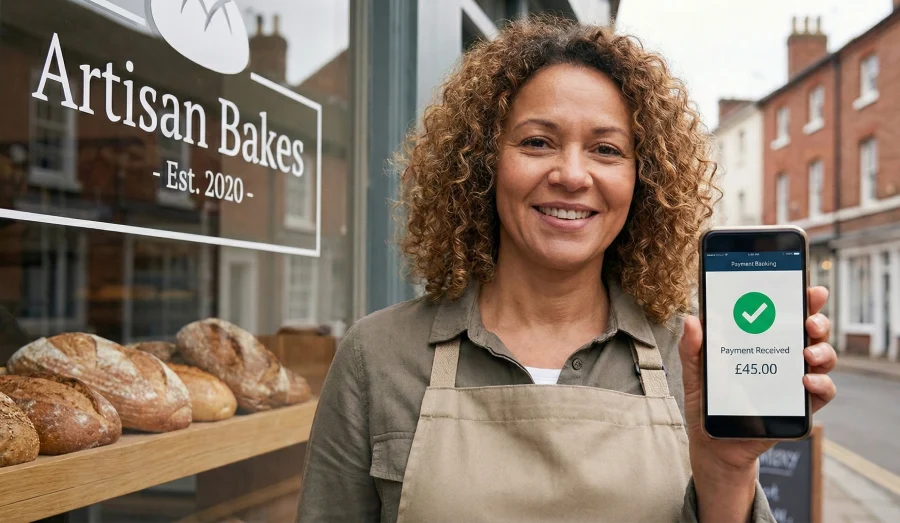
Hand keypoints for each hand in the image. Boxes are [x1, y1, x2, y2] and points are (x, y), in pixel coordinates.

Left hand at [679, 286, 835, 520]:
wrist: (713, 444)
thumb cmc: (707, 402)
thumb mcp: (694, 372)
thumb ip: (693, 348)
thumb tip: (692, 320)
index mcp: (760, 341)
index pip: (785, 314)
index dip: (802, 300)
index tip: (811, 289)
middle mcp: (781, 356)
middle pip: (811, 332)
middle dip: (817, 322)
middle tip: (809, 323)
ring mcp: (793, 381)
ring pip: (823, 359)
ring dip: (822, 352)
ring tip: (807, 355)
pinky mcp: (799, 407)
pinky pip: (822, 393)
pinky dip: (821, 384)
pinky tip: (806, 381)